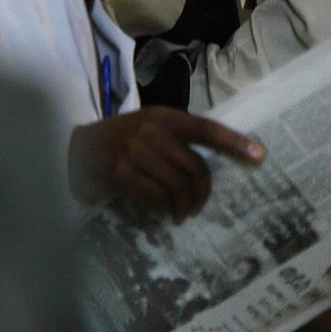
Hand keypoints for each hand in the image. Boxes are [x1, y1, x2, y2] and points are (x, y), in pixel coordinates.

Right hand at [68, 106, 264, 222]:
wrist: (71, 150)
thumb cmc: (118, 142)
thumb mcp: (148, 130)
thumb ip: (176, 141)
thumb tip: (211, 169)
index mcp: (164, 117)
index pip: (207, 129)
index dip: (235, 143)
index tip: (259, 156)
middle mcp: (152, 130)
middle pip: (196, 167)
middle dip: (203, 192)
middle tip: (197, 207)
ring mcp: (134, 151)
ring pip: (178, 185)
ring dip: (184, 206)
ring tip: (181, 214)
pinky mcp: (119, 174)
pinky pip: (156, 197)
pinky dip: (164, 209)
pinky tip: (162, 213)